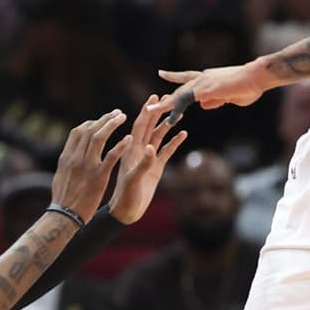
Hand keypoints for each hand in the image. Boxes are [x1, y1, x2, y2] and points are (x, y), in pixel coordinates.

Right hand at [48, 111, 126, 218]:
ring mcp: (87, 167)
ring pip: (99, 138)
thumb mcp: (60, 176)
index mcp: (66, 157)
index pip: (78, 132)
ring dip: (112, 125)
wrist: (64, 217)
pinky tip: (128, 139)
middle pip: (89, 130)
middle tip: (117, 113)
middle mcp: (75, 158)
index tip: (103, 120)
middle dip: (104, 119)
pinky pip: (110, 157)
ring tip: (123, 117)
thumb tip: (70, 154)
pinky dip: (120, 146)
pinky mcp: (98, 177)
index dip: (92, 123)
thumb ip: (67, 163)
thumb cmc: (63, 199)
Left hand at [108, 98, 189, 222]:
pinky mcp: (155, 168)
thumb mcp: (133, 180)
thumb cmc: (126, 197)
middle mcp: (139, 151)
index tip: (154, 97)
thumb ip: (143, 164)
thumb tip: (152, 148)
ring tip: (179, 114)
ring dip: (167, 125)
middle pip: (149, 127)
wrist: (126, 212)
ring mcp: (148, 159)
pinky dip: (174, 142)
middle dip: (157, 112)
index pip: (139, 126)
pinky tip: (183, 134)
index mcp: (131, 151)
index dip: (146, 111)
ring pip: (159, 137)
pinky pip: (166, 151)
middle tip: (167, 98)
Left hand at [157, 61, 275, 110]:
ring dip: (165, 105)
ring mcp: (203, 83)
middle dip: (166, 98)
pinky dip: (176, 112)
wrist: (256, 76)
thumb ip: (217, 100)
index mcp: (210, 78)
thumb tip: (203, 105)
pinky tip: (170, 121)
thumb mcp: (232, 96)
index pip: (187, 77)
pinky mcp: (204, 90)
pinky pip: (185, 102)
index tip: (162, 74)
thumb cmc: (251, 85)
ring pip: (179, 95)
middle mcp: (203, 78)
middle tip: (151, 104)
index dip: (175, 77)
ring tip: (150, 112)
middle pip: (179, 87)